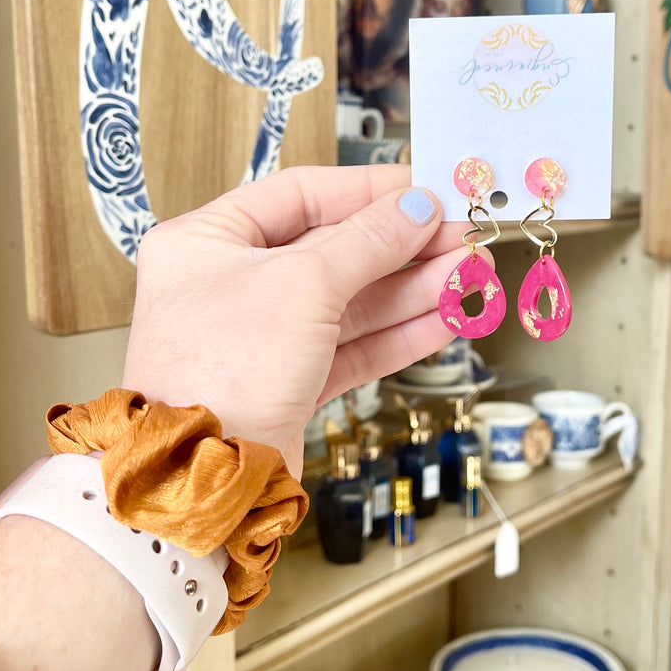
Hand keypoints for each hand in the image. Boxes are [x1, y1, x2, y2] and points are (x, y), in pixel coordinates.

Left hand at [123, 165, 486, 474]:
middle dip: (403, 247)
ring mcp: (260, 339)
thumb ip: (368, 240)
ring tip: (467, 277)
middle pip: (332, 250)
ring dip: (412, 290)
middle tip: (458, 238)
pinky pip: (350, 348)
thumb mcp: (304, 283)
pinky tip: (442, 321)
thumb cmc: (219, 373)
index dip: (368, 191)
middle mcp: (229, 285)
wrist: (204, 479)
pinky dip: (398, 335)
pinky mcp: (286, 385)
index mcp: (207, 241)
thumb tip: (416, 208)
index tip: (423, 191)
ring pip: (350, 303)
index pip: (300, 195)